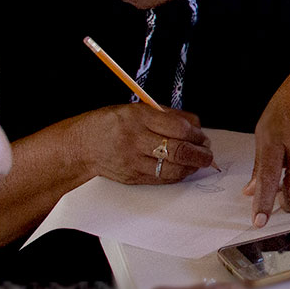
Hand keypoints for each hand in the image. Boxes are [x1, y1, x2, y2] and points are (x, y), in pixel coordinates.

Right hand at [69, 104, 213, 184]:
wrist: (81, 146)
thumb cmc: (111, 124)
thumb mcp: (137, 109)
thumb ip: (168, 115)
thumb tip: (196, 126)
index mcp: (138, 118)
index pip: (178, 128)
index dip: (197, 134)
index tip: (202, 136)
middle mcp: (136, 140)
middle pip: (178, 150)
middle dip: (200, 154)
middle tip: (208, 153)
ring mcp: (133, 161)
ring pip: (172, 169)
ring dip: (191, 166)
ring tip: (198, 161)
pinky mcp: (132, 177)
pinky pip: (162, 179)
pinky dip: (177, 175)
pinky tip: (183, 169)